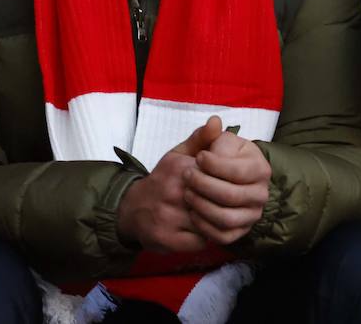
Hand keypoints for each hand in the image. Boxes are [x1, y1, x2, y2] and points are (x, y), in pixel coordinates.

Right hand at [117, 119, 221, 251]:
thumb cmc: (163, 179)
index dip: (226, 181)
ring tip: (221, 215)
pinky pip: (201, 240)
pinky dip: (207, 235)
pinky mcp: (167, 240)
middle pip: (215, 199)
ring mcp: (169, 218)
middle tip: (229, 202)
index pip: (218, 175)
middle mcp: (172, 193)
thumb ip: (200, 138)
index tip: (228, 183)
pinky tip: (206, 228)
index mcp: (180, 169)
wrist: (131, 209)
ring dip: (218, 219)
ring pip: (210, 220)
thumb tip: (217, 121)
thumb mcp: (178, 154)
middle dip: (224, 202)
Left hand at [183, 120, 272, 245]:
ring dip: (202, 206)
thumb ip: (208, 135)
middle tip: (187, 176)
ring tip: (188, 194)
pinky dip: (204, 226)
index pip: (238, 170)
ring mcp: (252, 215)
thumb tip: (214, 121)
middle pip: (231, 195)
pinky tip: (193, 212)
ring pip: (226, 217)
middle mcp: (261, 193)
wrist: (219, 183)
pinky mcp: (241, 232)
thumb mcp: (211, 145)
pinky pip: (222, 235)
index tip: (198, 158)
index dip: (214, 165)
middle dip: (203, 185)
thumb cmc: (215, 161)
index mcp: (260, 168)